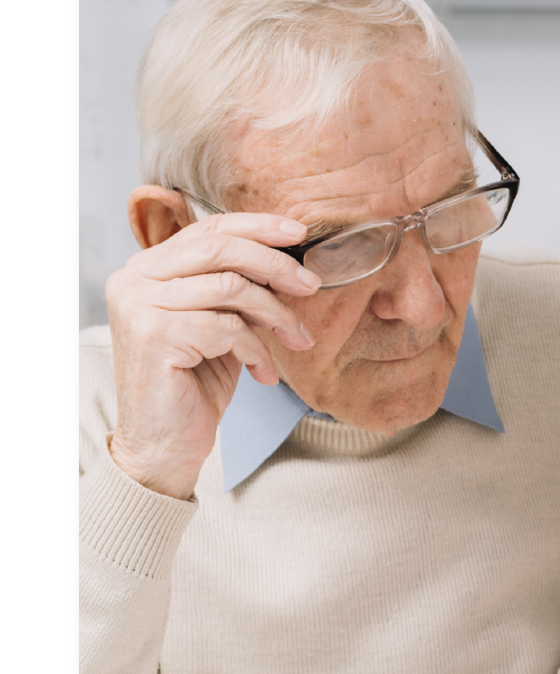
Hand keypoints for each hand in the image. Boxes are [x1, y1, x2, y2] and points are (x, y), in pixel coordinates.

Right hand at [106, 196, 320, 498]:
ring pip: (230, 287)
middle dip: (275, 265)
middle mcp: (133, 279)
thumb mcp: (220, 326)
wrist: (164, 446)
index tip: (299, 234)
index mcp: (145, 268)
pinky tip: (264, 374)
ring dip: (276, 314)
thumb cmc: (194, 385)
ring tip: (297, 340)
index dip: (257, 227)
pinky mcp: (155, 335)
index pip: (207, 229)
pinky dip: (257, 350)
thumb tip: (288, 261)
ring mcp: (139, 305)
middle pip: (220, 248)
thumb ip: (237, 290)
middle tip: (311, 286)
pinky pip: (227, 327)